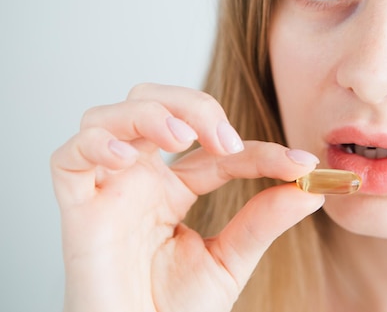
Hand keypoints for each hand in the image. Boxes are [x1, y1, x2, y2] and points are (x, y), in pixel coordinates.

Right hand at [51, 83, 323, 311]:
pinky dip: (96, 143)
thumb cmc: (173, 311)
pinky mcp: (77, 210)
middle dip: (193, 106)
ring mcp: (106, 190)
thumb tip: (309, 189)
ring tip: (181, 138)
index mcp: (172, 189)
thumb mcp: (229, 260)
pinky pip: (68, 158)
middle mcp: (138, 180)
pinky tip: (126, 156)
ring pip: (108, 117)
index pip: (215, 148)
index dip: (259, 150)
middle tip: (228, 142)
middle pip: (154, 104)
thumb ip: (263, 220)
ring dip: (149, 112)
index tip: (301, 165)